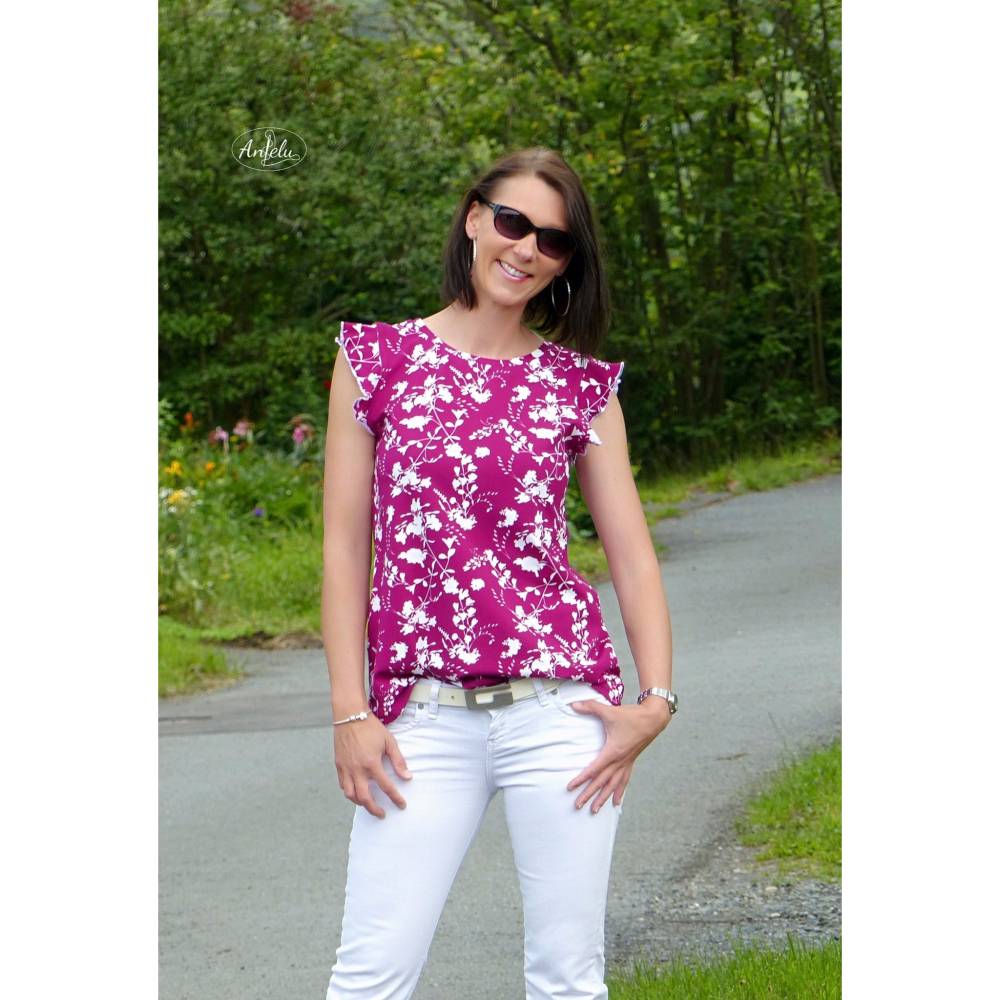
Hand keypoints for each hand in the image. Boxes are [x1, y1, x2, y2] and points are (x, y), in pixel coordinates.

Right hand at [333, 715, 412, 819]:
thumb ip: (398, 761)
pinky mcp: (338, 765)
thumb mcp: (389, 741)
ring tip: (369, 804)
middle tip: (382, 814)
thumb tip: (407, 777)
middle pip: (365, 798)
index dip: (395, 798)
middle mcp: (357, 769)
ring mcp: (346, 768)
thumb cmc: (371, 727)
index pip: (386, 786)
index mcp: (371, 763)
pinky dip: (350, 792)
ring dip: (360, 803)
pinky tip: (356, 792)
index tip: (401, 805)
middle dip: (374, 809)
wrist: (350, 715)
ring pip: (350, 795)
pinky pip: (343, 785)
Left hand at [565, 698, 670, 812]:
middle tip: (577, 806)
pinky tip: (617, 802)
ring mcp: (626, 763)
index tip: (570, 787)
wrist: (654, 718)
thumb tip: (573, 704)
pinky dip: (619, 792)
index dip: (581, 779)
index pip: (594, 769)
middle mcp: (620, 761)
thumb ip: (590, 707)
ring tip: (595, 810)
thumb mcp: (609, 711)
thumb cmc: (632, 716)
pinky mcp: (631, 761)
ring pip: (613, 785)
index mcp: (613, 752)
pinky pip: (624, 781)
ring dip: (603, 798)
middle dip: (589, 794)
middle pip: (602, 782)